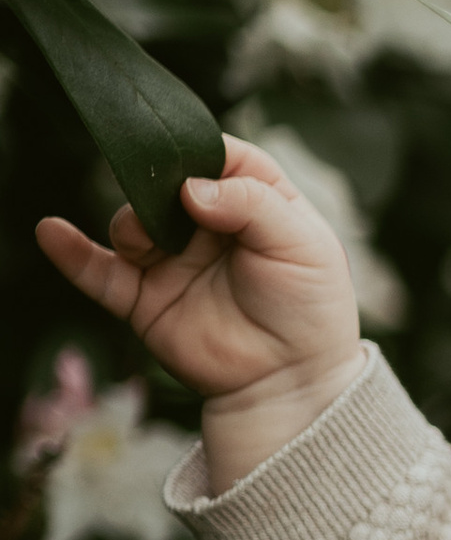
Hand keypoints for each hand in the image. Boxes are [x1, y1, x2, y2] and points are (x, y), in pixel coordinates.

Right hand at [36, 138, 363, 487]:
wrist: (290, 384)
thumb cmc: (309, 311)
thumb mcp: (302, 245)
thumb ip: (253, 204)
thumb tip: (191, 187)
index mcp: (256, 203)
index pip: (222, 158)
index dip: (203, 155)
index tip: (193, 170)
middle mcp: (209, 227)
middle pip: (165, 184)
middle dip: (155, 187)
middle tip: (163, 205)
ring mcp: (173, 261)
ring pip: (131, 223)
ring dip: (130, 224)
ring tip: (145, 242)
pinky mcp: (146, 298)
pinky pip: (99, 272)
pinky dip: (72, 253)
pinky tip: (53, 233)